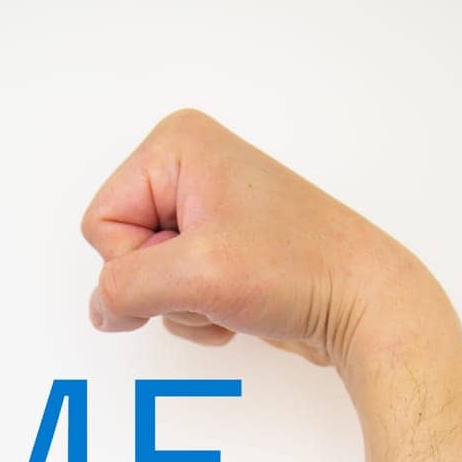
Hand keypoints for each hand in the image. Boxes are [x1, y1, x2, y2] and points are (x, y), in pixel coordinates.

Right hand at [81, 108, 435, 375]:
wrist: (360, 304)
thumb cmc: (298, 270)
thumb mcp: (194, 275)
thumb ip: (124, 289)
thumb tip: (101, 309)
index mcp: (177, 145)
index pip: (103, 224)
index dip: (136, 265)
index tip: (190, 268)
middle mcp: (188, 168)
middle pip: (122, 253)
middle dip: (164, 288)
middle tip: (216, 280)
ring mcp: (205, 211)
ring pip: (149, 282)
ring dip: (186, 307)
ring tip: (235, 293)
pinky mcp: (221, 251)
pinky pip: (177, 296)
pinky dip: (202, 315)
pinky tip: (240, 305)